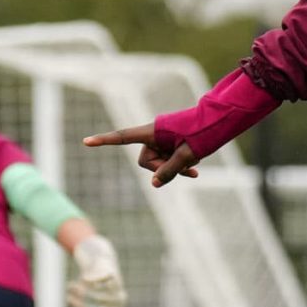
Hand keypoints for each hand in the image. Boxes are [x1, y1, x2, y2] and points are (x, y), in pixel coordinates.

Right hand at [66, 233, 127, 306]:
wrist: (100, 267)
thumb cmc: (94, 291)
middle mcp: (118, 300)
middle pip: (98, 306)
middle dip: (80, 303)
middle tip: (68, 298)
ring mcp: (116, 287)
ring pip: (98, 293)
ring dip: (81, 291)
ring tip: (70, 287)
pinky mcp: (111, 273)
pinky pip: (103, 278)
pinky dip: (92, 279)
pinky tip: (84, 279)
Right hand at [82, 123, 199, 187]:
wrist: (220, 122)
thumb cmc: (203, 135)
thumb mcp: (186, 156)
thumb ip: (169, 171)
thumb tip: (154, 184)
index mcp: (152, 131)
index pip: (123, 137)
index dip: (104, 141)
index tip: (86, 142)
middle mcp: (154, 134)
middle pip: (146, 160)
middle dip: (162, 168)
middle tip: (185, 168)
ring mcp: (163, 139)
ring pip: (159, 162)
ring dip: (173, 168)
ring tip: (193, 166)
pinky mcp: (171, 142)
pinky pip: (168, 159)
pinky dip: (178, 166)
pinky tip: (194, 171)